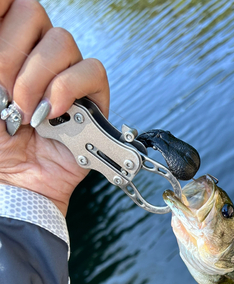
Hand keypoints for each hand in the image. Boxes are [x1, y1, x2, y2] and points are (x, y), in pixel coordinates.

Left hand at [0, 0, 109, 215]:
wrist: (16, 184)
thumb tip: (2, 10)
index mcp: (5, 49)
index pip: (8, 3)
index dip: (2, 5)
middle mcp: (34, 56)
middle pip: (32, 13)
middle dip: (12, 54)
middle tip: (4, 93)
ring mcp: (64, 76)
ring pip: (62, 40)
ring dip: (38, 78)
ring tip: (27, 112)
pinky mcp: (90, 99)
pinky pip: (91, 70)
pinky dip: (69, 88)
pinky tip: (54, 112)